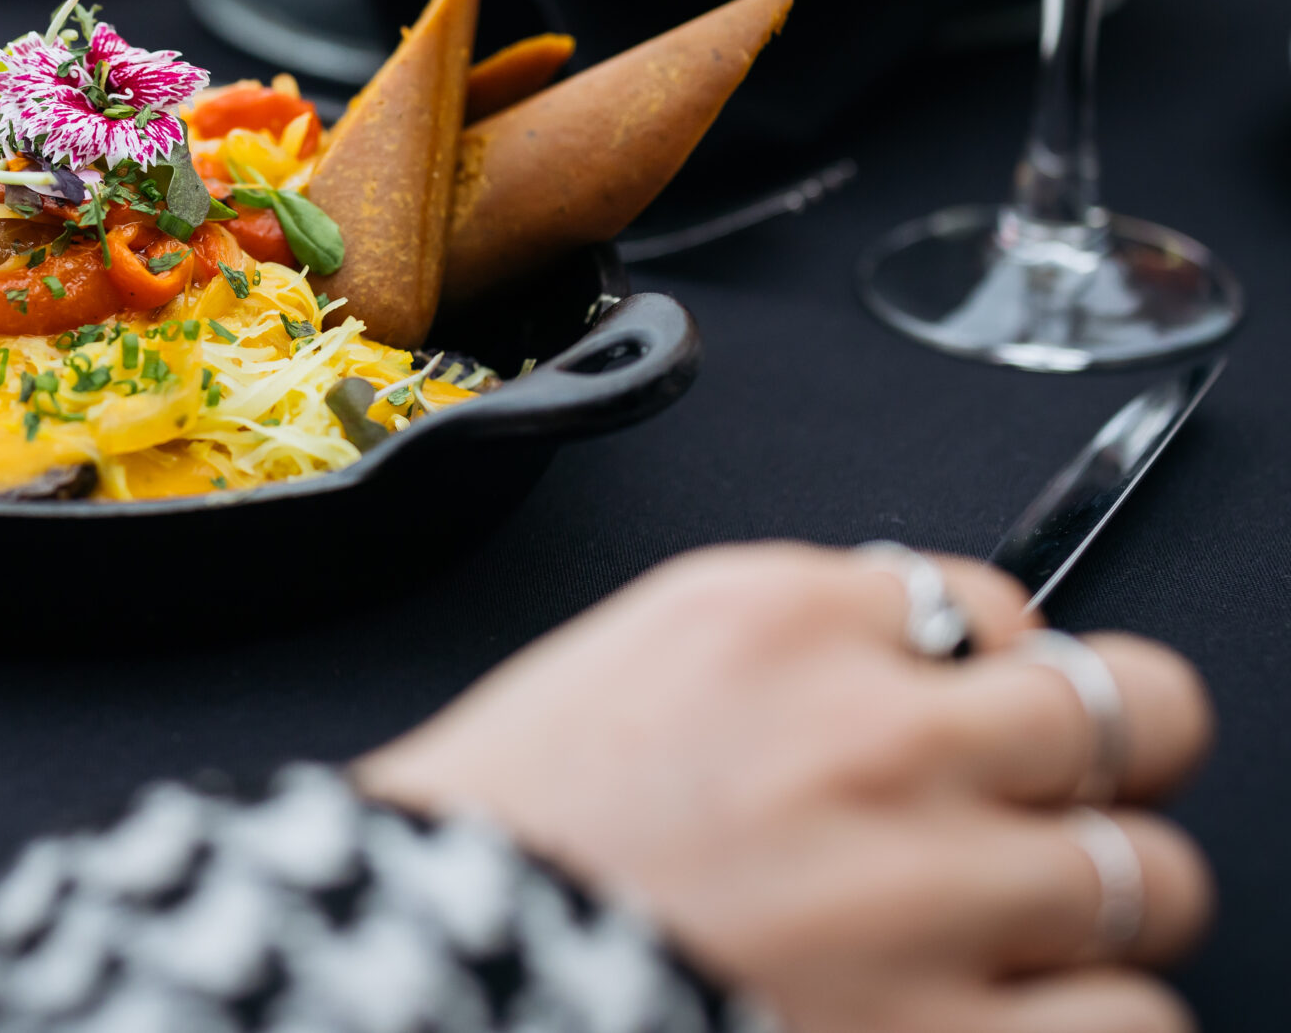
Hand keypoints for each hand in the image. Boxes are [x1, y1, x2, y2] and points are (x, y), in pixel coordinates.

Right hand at [354, 543, 1213, 1032]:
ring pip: (1150, 875)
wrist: (439, 962)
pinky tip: (1001, 1010)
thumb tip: (912, 658)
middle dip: (1106, 754)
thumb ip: (781, 643)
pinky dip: (1083, 1019)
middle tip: (1061, 796)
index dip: (981, 667)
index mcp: (773, 619)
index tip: (958, 710)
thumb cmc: (494, 834)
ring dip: (1096, 905)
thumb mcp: (620, 661)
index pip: (990, 599)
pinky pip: (1132, 1017)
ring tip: (1021, 931)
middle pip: (1128, 707)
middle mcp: (869, 736)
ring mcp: (922, 895)